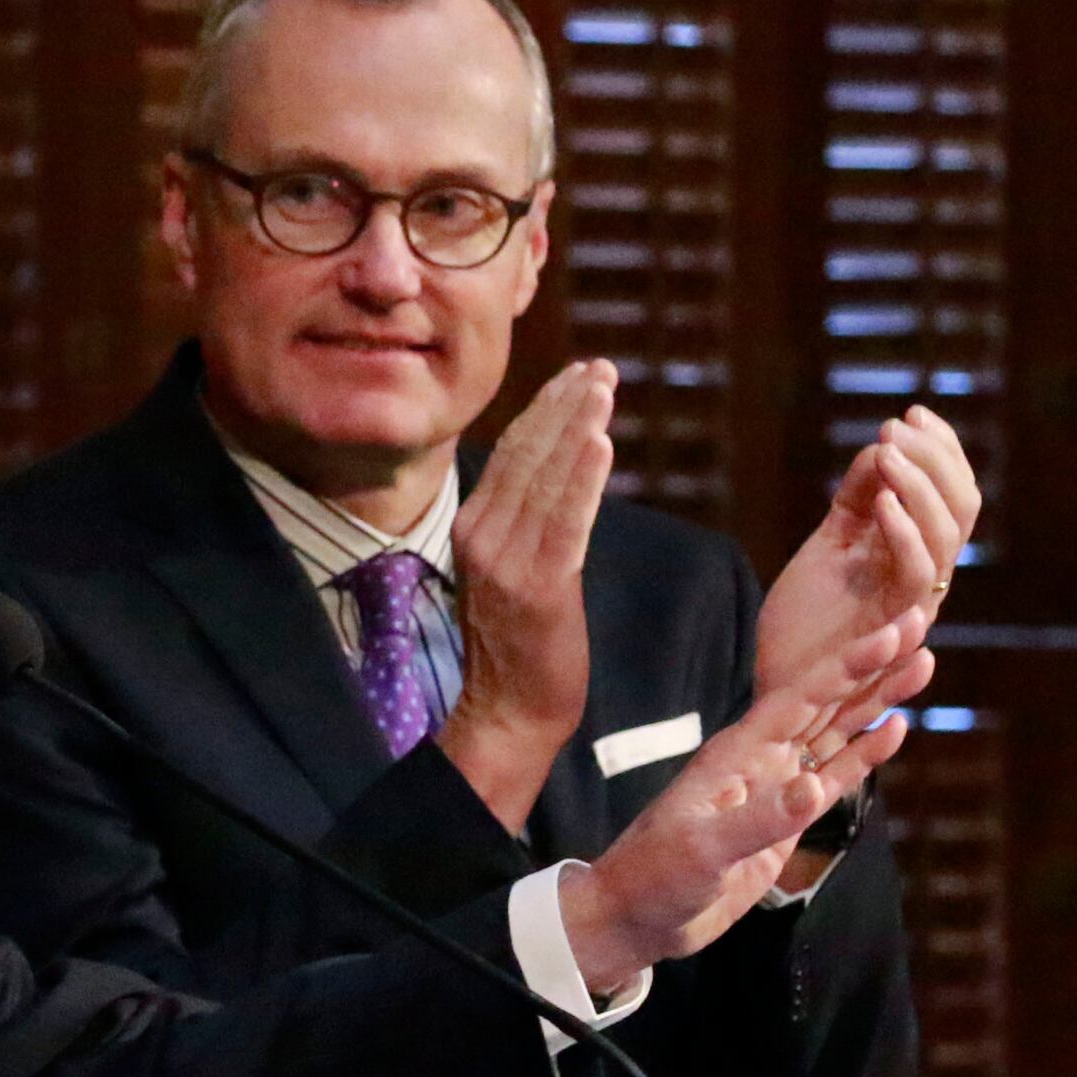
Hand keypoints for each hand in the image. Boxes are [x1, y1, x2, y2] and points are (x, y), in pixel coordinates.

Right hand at [438, 358, 614, 832]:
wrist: (508, 709)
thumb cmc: (518, 646)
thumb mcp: (508, 572)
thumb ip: (522, 525)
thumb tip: (556, 480)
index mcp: (473, 528)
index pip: (512, 455)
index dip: (545, 410)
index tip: (576, 375)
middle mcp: (483, 536)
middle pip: (529, 456)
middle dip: (566, 405)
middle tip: (599, 367)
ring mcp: (508, 560)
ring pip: (547, 478)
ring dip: (577, 425)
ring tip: (603, 385)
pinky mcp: (540, 584)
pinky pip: (565, 520)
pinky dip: (583, 478)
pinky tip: (599, 442)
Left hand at [560, 607, 934, 996]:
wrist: (637, 916)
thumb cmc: (655, 878)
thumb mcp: (703, 850)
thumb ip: (759, 820)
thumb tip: (814, 788)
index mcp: (737, 753)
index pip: (801, 697)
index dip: (846, 665)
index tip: (890, 632)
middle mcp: (759, 759)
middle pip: (826, 701)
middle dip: (872, 666)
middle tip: (919, 625)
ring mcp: (775, 786)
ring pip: (836, 732)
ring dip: (876, 700)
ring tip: (922, 664)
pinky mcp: (786, 818)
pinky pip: (834, 776)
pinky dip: (864, 753)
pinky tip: (895, 728)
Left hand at [756, 405, 981, 690]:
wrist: (775, 680)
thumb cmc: (803, 620)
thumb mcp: (830, 545)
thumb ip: (857, 501)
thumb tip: (881, 448)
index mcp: (915, 554)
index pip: (951, 495)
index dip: (942, 452)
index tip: (912, 412)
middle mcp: (926, 577)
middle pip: (960, 508)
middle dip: (934, 459)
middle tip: (896, 426)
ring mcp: (913, 602)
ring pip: (946, 536)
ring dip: (920, 487)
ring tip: (886, 452)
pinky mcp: (891, 628)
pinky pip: (918, 575)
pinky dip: (905, 532)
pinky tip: (882, 501)